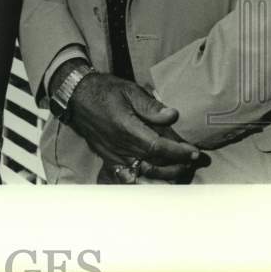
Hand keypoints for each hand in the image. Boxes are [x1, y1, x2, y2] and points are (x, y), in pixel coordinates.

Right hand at [67, 72, 200, 174]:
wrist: (76, 96)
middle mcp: (120, 147)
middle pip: (154, 165)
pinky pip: (128, 176)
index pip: (158, 147)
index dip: (179, 152)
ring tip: (179, 170)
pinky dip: (144, 181)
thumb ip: (151, 106)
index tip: (194, 152)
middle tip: (191, 161)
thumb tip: (173, 116)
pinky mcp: (108, 158)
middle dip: (176, 165)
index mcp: (126, 129)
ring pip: (143, 173)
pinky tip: (156, 180)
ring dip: (164, 175)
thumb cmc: (104, 91)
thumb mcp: (129, 91)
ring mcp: (113, 155)